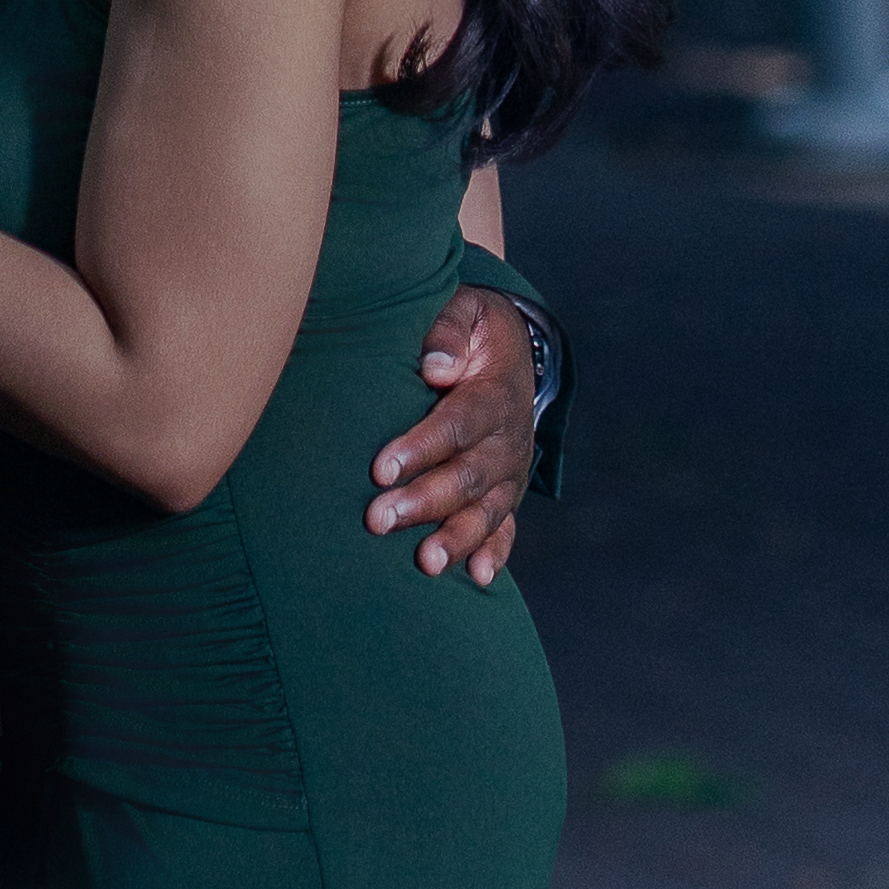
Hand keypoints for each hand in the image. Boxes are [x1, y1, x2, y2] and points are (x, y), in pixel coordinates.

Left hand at [365, 283, 534, 587]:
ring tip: (425, 563)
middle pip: (468, 476)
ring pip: (486, 510)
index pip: (458, 423)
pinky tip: (476, 578)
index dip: (422, 447)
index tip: (380, 468)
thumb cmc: (469, 328)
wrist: (509, 348)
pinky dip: (494, 553)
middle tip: (378, 520)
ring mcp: (510, 470)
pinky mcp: (507, 491)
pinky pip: (506, 527)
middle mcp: (509, 438)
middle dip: (425, 501)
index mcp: (495, 392)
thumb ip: (447, 329)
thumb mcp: (465, 310)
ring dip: (456, 537)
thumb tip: (435, 366)